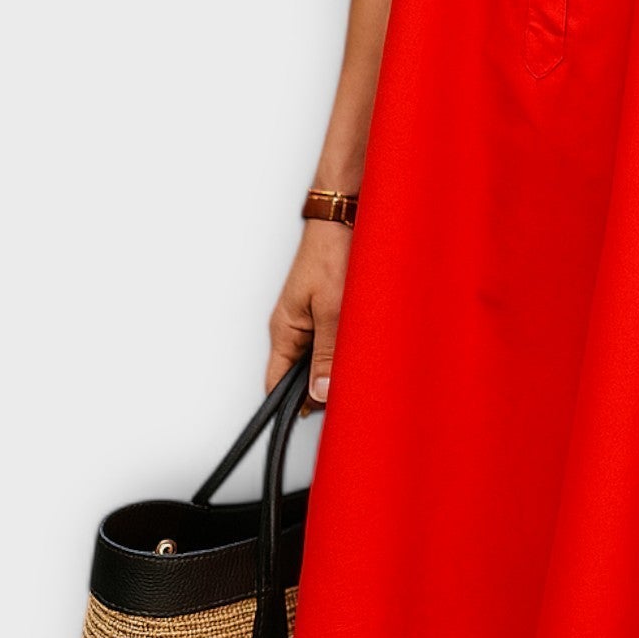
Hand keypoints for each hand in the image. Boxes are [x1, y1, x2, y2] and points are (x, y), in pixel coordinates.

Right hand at [266, 217, 353, 415]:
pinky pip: (330, 341)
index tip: (316, 418)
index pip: (275, 385)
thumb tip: (320, 393)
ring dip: (336, 366)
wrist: (345, 219)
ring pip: (318, 359)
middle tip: (349, 394)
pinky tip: (362, 346)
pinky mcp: (326, 309)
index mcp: (284, 330)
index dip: (292, 407)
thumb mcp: (333, 310)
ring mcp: (309, 319)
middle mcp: (293, 328)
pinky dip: (344, 348)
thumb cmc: (332, 254)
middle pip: (299, 376)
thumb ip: (328, 354)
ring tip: (359, 367)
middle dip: (321, 389)